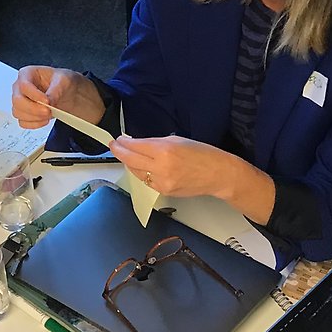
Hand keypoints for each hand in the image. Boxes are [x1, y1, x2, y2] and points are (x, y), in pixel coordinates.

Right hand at [11, 66, 104, 129]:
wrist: (66, 92)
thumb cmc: (61, 81)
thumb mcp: (63, 80)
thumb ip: (56, 90)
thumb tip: (50, 100)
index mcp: (27, 74)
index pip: (24, 85)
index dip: (34, 95)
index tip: (47, 101)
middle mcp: (20, 87)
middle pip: (17, 101)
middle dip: (33, 109)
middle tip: (48, 111)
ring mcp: (20, 101)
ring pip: (18, 113)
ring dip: (34, 117)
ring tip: (48, 114)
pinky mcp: (23, 113)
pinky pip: (23, 122)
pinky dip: (34, 124)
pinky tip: (44, 120)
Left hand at [110, 135, 244, 198]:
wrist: (218, 175)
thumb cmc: (202, 154)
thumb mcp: (178, 140)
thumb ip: (155, 142)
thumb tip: (138, 143)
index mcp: (165, 151)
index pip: (135, 146)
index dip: (124, 143)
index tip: (118, 139)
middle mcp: (161, 167)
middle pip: (130, 160)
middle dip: (119, 152)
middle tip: (114, 146)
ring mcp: (161, 182)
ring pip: (136, 172)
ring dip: (129, 163)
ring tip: (126, 155)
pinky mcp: (164, 191)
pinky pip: (146, 181)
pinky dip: (141, 173)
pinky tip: (141, 167)